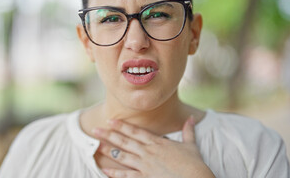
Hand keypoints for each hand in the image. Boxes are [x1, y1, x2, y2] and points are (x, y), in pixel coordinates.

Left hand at [92, 116, 214, 177]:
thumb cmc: (194, 165)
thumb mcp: (191, 145)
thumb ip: (188, 131)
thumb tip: (191, 117)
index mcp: (158, 143)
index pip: (135, 132)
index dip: (122, 126)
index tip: (110, 120)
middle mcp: (148, 152)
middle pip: (124, 142)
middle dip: (108, 135)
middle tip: (95, 130)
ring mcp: (145, 166)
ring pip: (122, 156)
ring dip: (108, 151)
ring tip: (96, 146)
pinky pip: (127, 176)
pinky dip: (115, 173)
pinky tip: (105, 170)